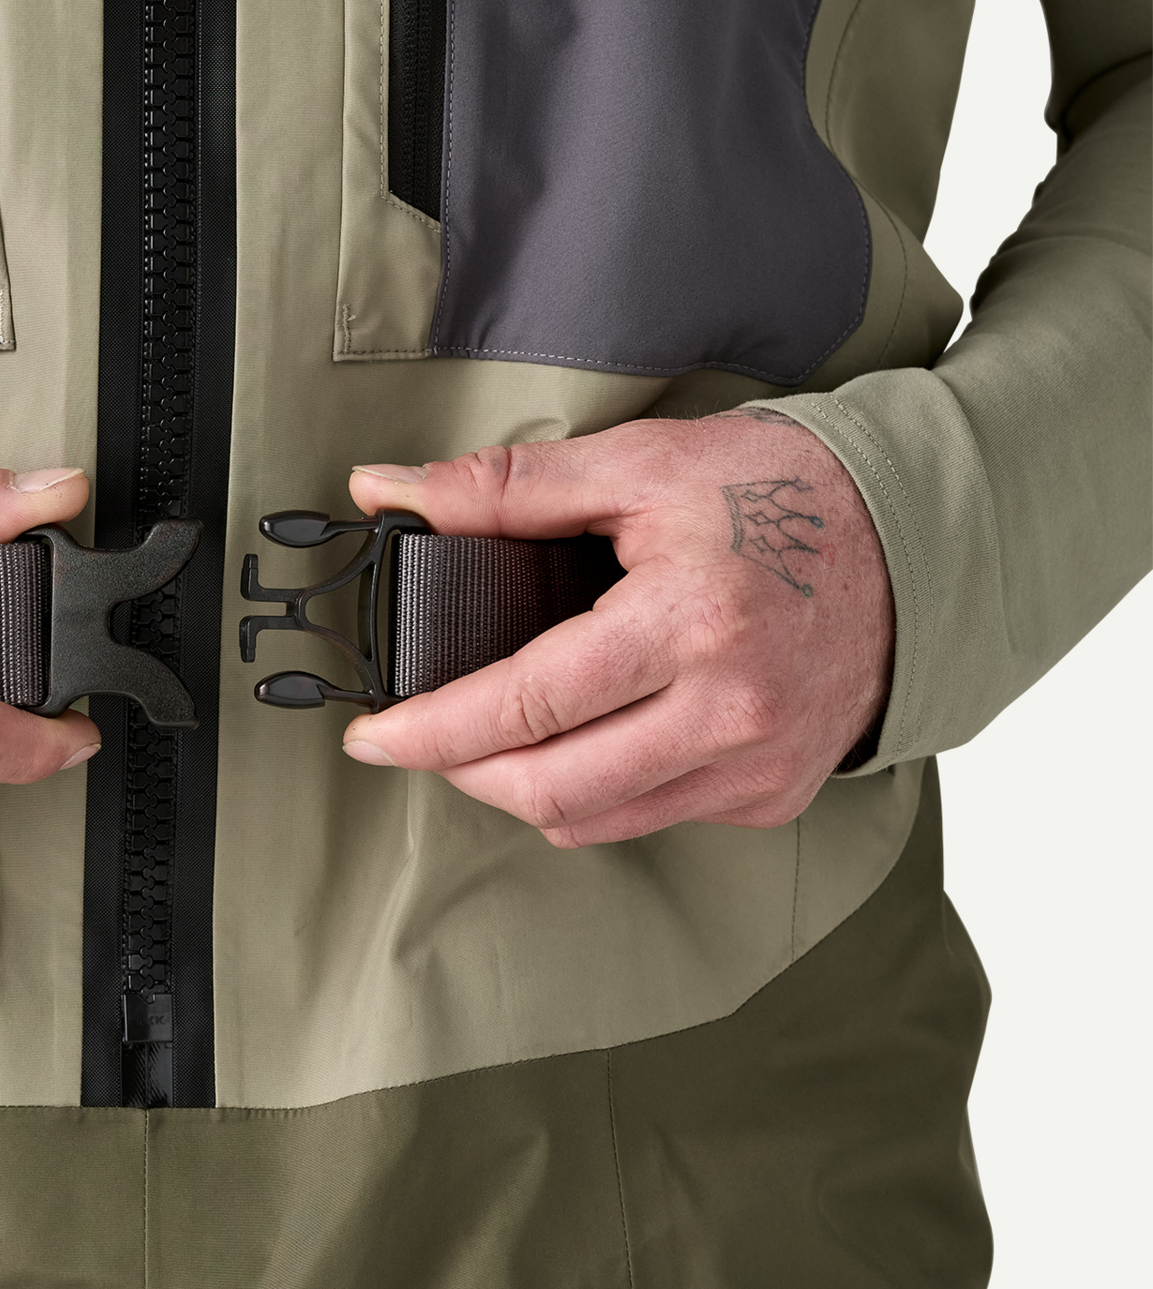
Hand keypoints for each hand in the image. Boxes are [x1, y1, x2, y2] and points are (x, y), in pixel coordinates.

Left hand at [341, 410, 893, 845]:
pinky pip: (650, 816)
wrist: (916, 537)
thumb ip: (505, 488)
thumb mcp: (639, 465)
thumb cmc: (779, 490)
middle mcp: (727, 714)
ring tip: (485, 741)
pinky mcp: (771, 794)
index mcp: (688, 625)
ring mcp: (755, 767)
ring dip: (519, 790)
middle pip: (549, 790)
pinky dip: (595, 792)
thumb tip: (387, 492)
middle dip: (460, 772)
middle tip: (418, 738)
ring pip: (592, 823)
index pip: (524, 708)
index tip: (371, 737)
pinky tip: (583, 742)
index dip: (431, 731)